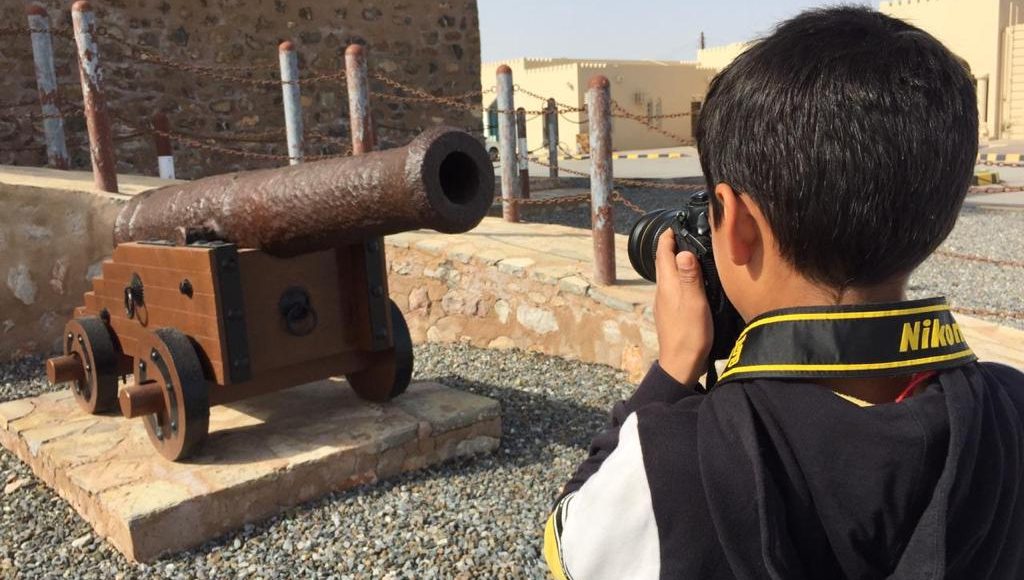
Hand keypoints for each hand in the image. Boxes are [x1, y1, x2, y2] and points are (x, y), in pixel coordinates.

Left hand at [654, 229, 713, 384]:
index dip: (668, 237)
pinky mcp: (670, 312)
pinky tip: (690, 280)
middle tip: (682, 233)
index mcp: (668, 285)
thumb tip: (683, 251)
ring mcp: (665, 302)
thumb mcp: (695, 303)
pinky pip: (673, 286)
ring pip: (668, 274)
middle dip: (670, 245)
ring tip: (688, 252)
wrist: (681, 363)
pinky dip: (680, 276)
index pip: (663, 253)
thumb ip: (690, 277)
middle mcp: (663, 291)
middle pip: (663, 262)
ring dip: (675, 260)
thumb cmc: (690, 334)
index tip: (675, 224)